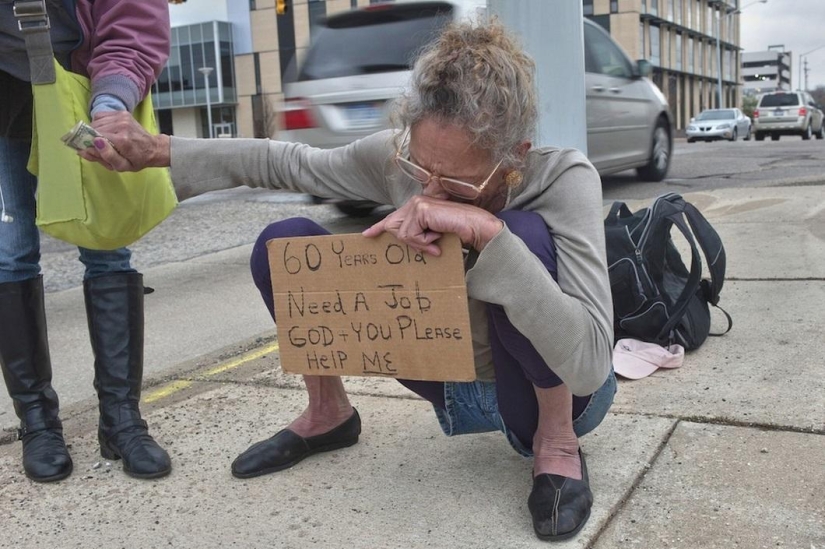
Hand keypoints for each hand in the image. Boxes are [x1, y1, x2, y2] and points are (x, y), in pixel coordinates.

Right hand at [77, 111, 169, 171]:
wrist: (153, 148)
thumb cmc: (137, 160)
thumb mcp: (122, 166)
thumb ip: (105, 157)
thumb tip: (86, 148)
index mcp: (122, 140)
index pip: (94, 137)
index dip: (89, 143)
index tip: (91, 149)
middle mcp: (122, 125)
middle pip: (94, 128)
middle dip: (92, 138)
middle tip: (100, 147)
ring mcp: (122, 117)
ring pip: (95, 121)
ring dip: (95, 130)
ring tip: (105, 140)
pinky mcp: (122, 112)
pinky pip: (100, 115)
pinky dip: (99, 123)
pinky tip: (106, 131)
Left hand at [362, 195, 503, 254]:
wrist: (474, 227)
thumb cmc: (458, 231)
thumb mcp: (432, 234)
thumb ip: (417, 235)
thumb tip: (402, 240)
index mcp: (417, 206)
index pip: (394, 218)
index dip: (379, 227)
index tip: (367, 235)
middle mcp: (415, 202)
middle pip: (393, 228)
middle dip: (410, 242)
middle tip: (433, 245)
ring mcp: (417, 204)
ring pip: (402, 234)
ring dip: (420, 243)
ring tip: (437, 240)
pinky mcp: (421, 210)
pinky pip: (411, 235)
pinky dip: (424, 241)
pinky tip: (438, 235)